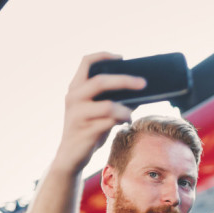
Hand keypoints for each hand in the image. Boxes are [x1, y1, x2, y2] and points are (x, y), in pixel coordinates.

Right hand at [54, 53, 144, 172]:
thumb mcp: (98, 111)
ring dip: (125, 110)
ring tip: (129, 114)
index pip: (86, 62)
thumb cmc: (88, 130)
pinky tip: (125, 123)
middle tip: (143, 83)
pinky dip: (122, 120)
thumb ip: (112, 100)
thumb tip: (140, 91)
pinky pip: (110, 122)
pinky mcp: (85, 130)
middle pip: (101, 81)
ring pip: (108, 105)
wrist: (70, 156)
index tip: (122, 57)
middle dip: (125, 80)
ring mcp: (78, 114)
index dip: (104, 56)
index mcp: (75, 88)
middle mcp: (74, 97)